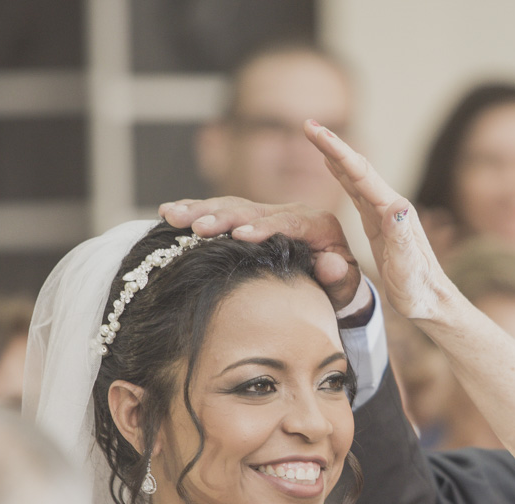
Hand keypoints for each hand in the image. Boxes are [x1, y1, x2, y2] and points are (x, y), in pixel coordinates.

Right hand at [158, 197, 364, 312]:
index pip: (289, 223)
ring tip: (172, 215)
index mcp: (318, 224)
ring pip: (232, 206)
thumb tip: (331, 264)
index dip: (264, 229)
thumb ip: (340, 277)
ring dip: (200, 210)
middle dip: (222, 217)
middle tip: (195, 227)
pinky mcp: (252, 218)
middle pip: (253, 210)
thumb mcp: (345, 286)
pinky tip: (168, 212)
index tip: (240, 237)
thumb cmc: (339, 287)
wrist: (334, 280)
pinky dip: (196, 209)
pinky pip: (222, 210)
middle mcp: (293, 211)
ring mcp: (270, 212)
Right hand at [301, 120, 458, 322]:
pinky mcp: (376, 223)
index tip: (317, 132)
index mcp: (395, 212)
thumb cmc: (419, 290)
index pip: (362, 175)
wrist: (431, 301)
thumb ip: (401, 237)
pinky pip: (355, 191)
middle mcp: (390, 206)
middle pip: (357, 168)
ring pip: (354, 176)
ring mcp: (383, 213)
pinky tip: (331, 164)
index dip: (338, 151)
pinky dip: (341, 174)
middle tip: (307, 124)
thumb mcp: (408, 267)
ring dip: (334, 154)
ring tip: (314, 134)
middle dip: (332, 145)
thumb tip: (397, 205)